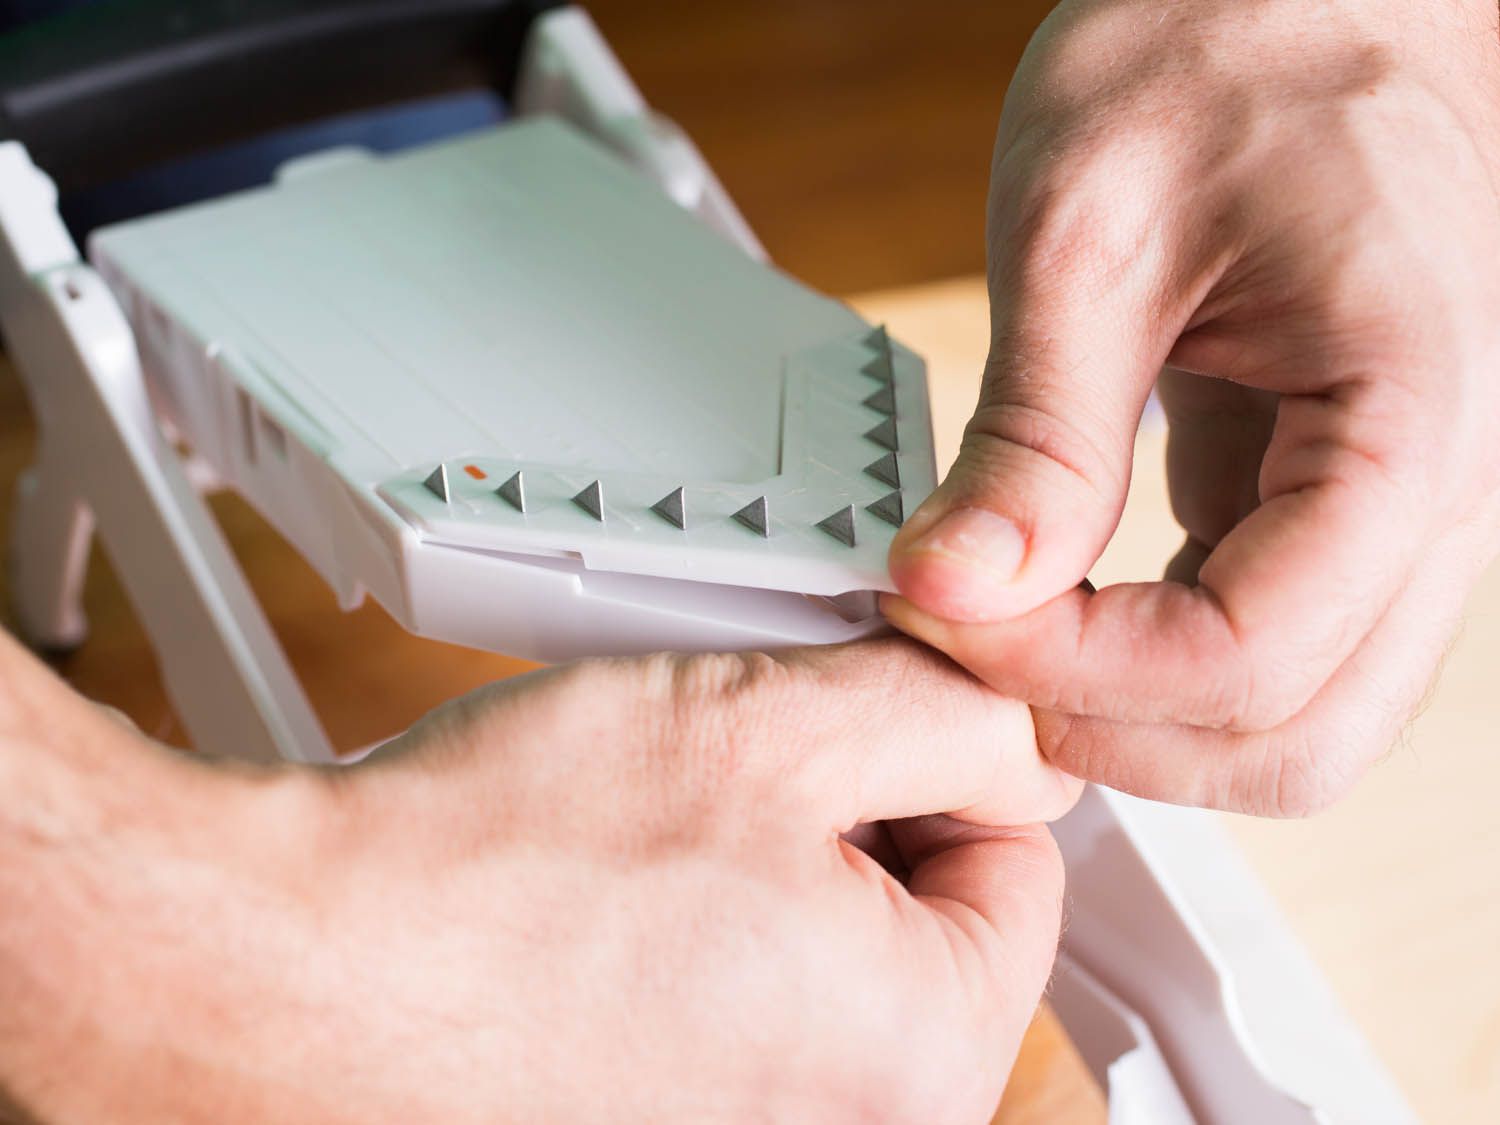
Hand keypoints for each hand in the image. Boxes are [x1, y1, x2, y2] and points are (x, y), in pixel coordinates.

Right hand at [0, 633, 1077, 1123]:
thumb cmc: (491, 877)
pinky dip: (684, 934)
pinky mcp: (647, 1121)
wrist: (281, 970)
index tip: (843, 728)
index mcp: (915, 1059)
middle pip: (914, 920)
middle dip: (835, 819)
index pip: (1018, 865)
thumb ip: (944, 715)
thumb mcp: (771, 723)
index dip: (931, 759)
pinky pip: (723, 1006)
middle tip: (720, 773)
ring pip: (811, 955)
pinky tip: (598, 897)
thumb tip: (1020, 738)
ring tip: (638, 837)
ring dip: (749, 869)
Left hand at [886, 0, 1499, 814]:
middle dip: (1118, 734)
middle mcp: (1435, 494)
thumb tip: (953, 588)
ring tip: (999, 632)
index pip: (1256, 657)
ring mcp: (1386, 512)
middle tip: (972, 654)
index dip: (1080, 673)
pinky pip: (1252, 643)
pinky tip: (1049, 599)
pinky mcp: (1320, 502)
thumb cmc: (1230, 50)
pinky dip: (1145, 661)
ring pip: (1287, 716)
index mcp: (1409, 420)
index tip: (949, 616)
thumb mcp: (1094, 230)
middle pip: (1299, 740)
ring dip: (1135, 716)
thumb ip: (1038, 433)